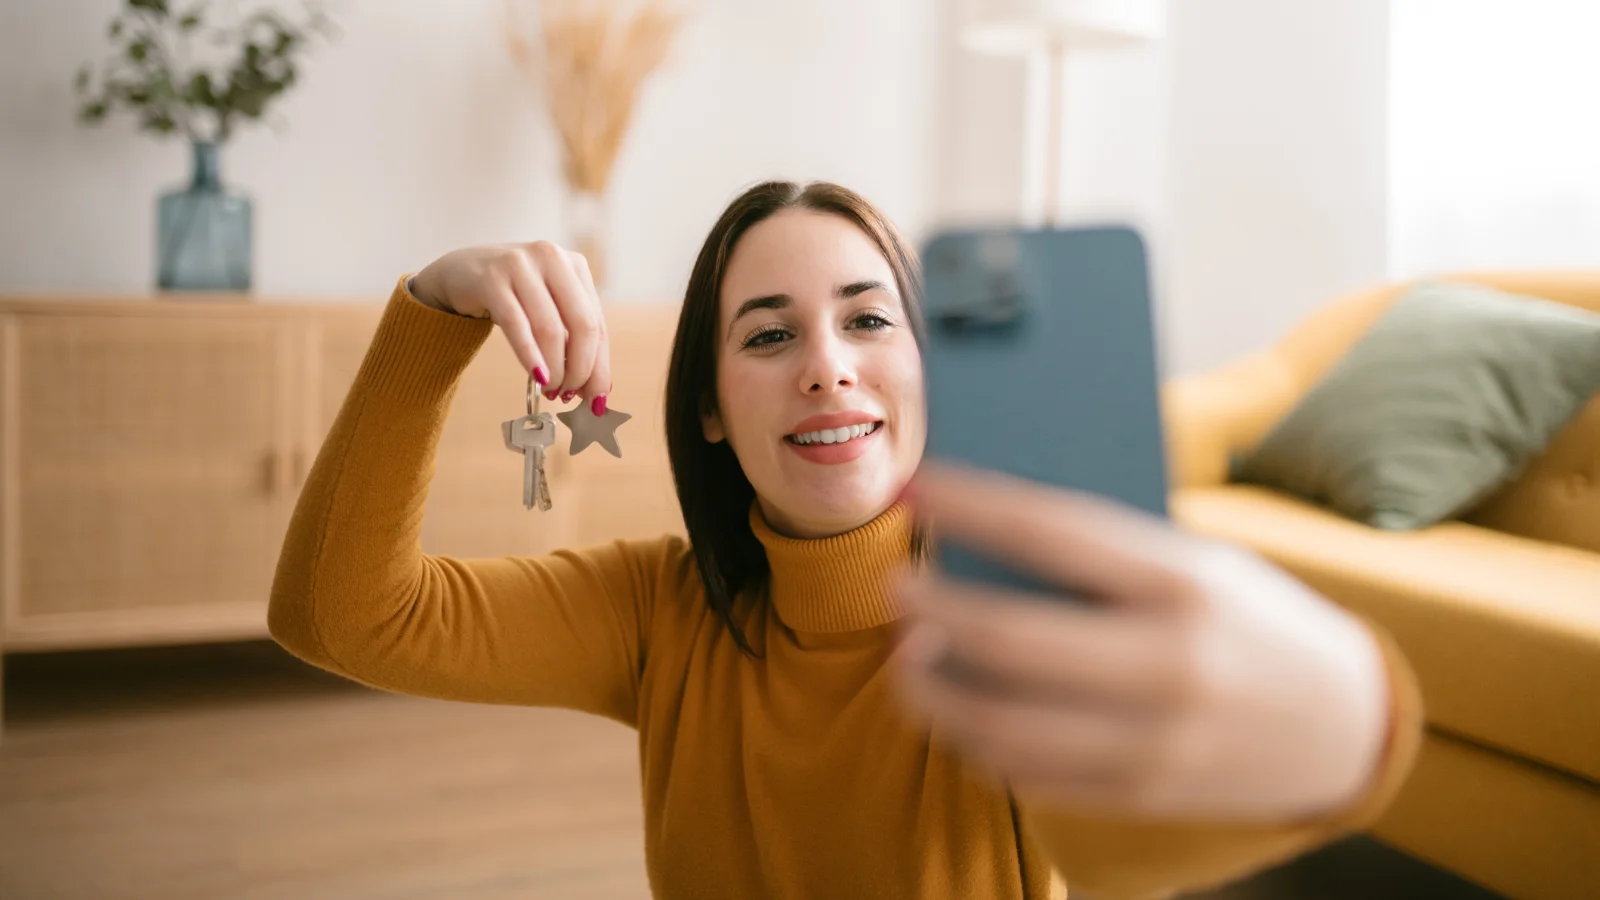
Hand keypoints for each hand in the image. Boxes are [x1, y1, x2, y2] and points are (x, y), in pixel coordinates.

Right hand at [410, 242, 609, 407]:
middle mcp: (551, 257)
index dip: (599, 366)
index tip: (597, 400)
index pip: (597, 324)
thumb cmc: (512, 296)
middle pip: (582, 325)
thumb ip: (573, 342)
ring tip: (549, 390)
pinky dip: (530, 356)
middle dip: (580, 369)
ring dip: (554, 369)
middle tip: (567, 395)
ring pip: (550, 329)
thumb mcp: (548, 310)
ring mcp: (520, 264)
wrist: (460, 273)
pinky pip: (516, 326)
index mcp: (575, 264)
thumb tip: (597, 391)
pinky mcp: (491, 279)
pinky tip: (537, 377)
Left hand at [894, 463, 1392, 821]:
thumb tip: (983, 534)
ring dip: (933, 691)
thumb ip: (1106, 555)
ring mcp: (1153, 741)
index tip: (916, 487)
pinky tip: (955, 712)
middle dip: (929, 609)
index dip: (970, 505)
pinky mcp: (1138, 795)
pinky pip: (1026, 775)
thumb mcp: (1198, 564)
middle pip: (1010, 639)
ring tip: (909, 658)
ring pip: (1003, 724)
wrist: (1344, 725)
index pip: (1051, 533)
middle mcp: (1169, 665)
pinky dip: (973, 742)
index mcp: (1186, 585)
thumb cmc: (1251, 622)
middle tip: (892, 588)